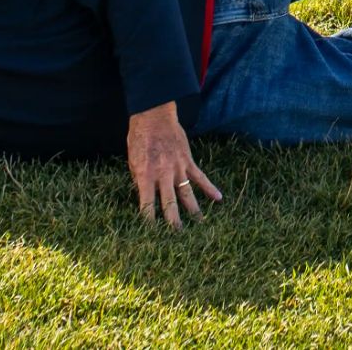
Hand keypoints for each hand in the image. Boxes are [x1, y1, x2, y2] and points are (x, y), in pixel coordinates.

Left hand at [127, 101, 222, 227]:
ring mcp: (177, 168)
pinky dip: (210, 188)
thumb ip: (139, 179)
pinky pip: (200, 177)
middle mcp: (162, 175)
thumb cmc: (139, 137)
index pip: (147, 205)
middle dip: (173, 222)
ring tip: (199, 225)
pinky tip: (218, 198)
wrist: (154, 116)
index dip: (148, 220)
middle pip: (169, 204)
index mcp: (145, 176)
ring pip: (187, 194)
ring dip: (193, 210)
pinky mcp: (188, 160)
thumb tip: (142, 193)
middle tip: (177, 236)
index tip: (150, 234)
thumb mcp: (132, 160)